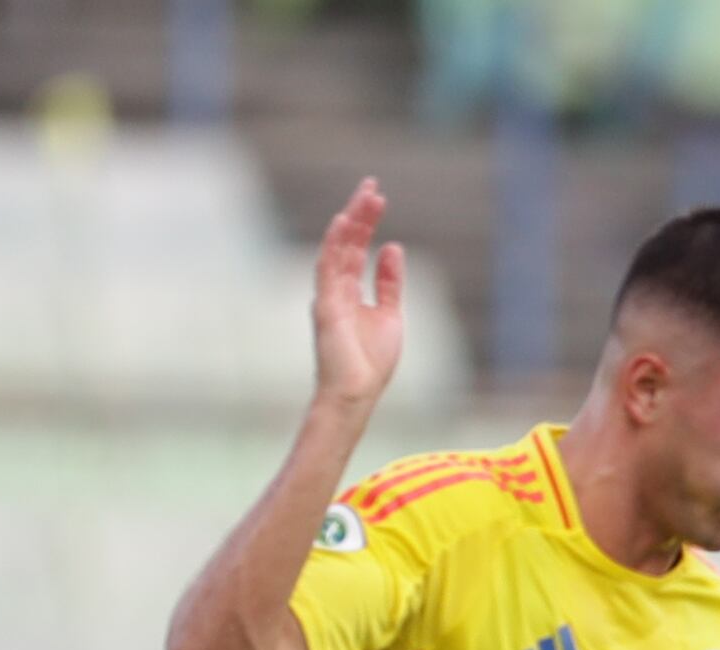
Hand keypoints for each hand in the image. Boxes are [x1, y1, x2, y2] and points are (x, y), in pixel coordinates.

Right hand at [312, 178, 405, 411]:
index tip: (377, 195)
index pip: (357, 247)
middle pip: (347, 241)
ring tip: (367, 197)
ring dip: (352, 222)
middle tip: (372, 185)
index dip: (366, 221)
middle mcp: (334, 287)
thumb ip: (389, 282)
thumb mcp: (389, 315)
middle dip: (360, 213)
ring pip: (338, 248)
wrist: (357, 393)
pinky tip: (342, 223)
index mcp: (348, 290)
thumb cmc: (370, 361)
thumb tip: (392, 248)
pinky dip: (334, 245)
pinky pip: (327, 269)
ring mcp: (328, 294)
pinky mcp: (326, 306)